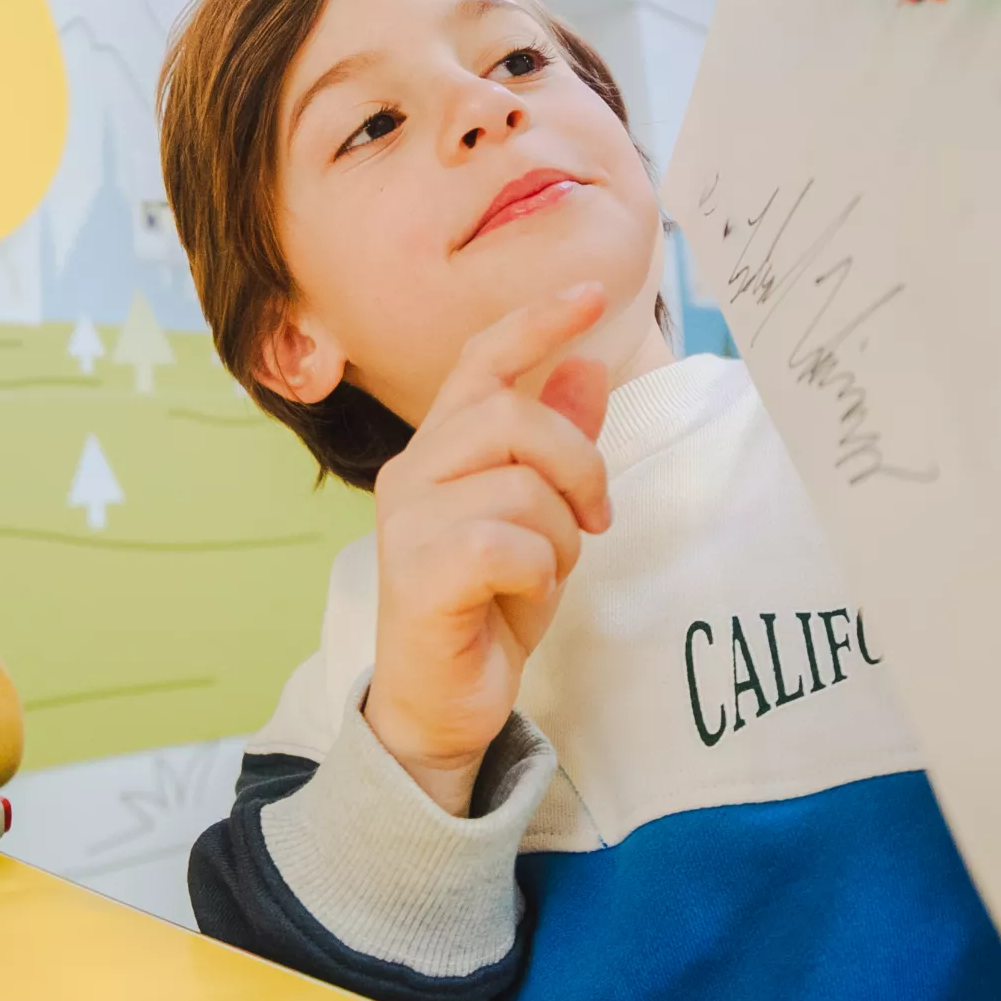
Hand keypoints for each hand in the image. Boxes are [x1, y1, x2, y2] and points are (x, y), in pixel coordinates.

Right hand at [365, 283, 612, 814]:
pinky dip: (537, 576)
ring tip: (543, 576)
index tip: (592, 294)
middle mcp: (411, 473)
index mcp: (437, 450)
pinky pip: (508, 545)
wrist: (440, 706)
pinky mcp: (417, 574)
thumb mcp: (539, 520)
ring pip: (521, 486)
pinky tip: (520, 601)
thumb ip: (556, 446)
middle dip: (579, 466)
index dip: (535, 322)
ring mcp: (406, 523)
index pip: (480, 362)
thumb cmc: (487, 607)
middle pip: (513, 417)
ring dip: (559, 538)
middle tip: (594, 521)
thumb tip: (586, 368)